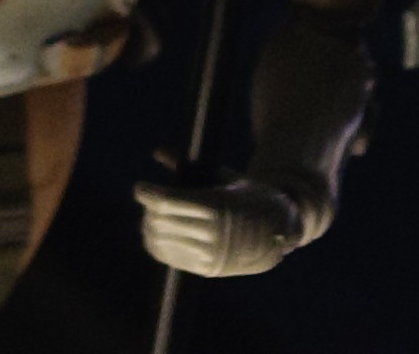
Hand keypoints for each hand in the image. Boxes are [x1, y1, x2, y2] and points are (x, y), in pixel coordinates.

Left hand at [133, 177, 303, 277]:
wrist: (277, 231)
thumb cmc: (249, 195)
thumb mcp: (224, 176)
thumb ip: (190, 165)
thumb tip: (158, 151)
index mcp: (217, 206)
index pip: (167, 201)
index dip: (148, 193)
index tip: (140, 187)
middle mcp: (212, 233)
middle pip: (161, 221)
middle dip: (149, 208)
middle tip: (148, 198)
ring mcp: (209, 254)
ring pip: (162, 241)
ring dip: (150, 227)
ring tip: (153, 215)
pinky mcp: (206, 268)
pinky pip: (170, 257)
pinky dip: (158, 244)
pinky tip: (159, 232)